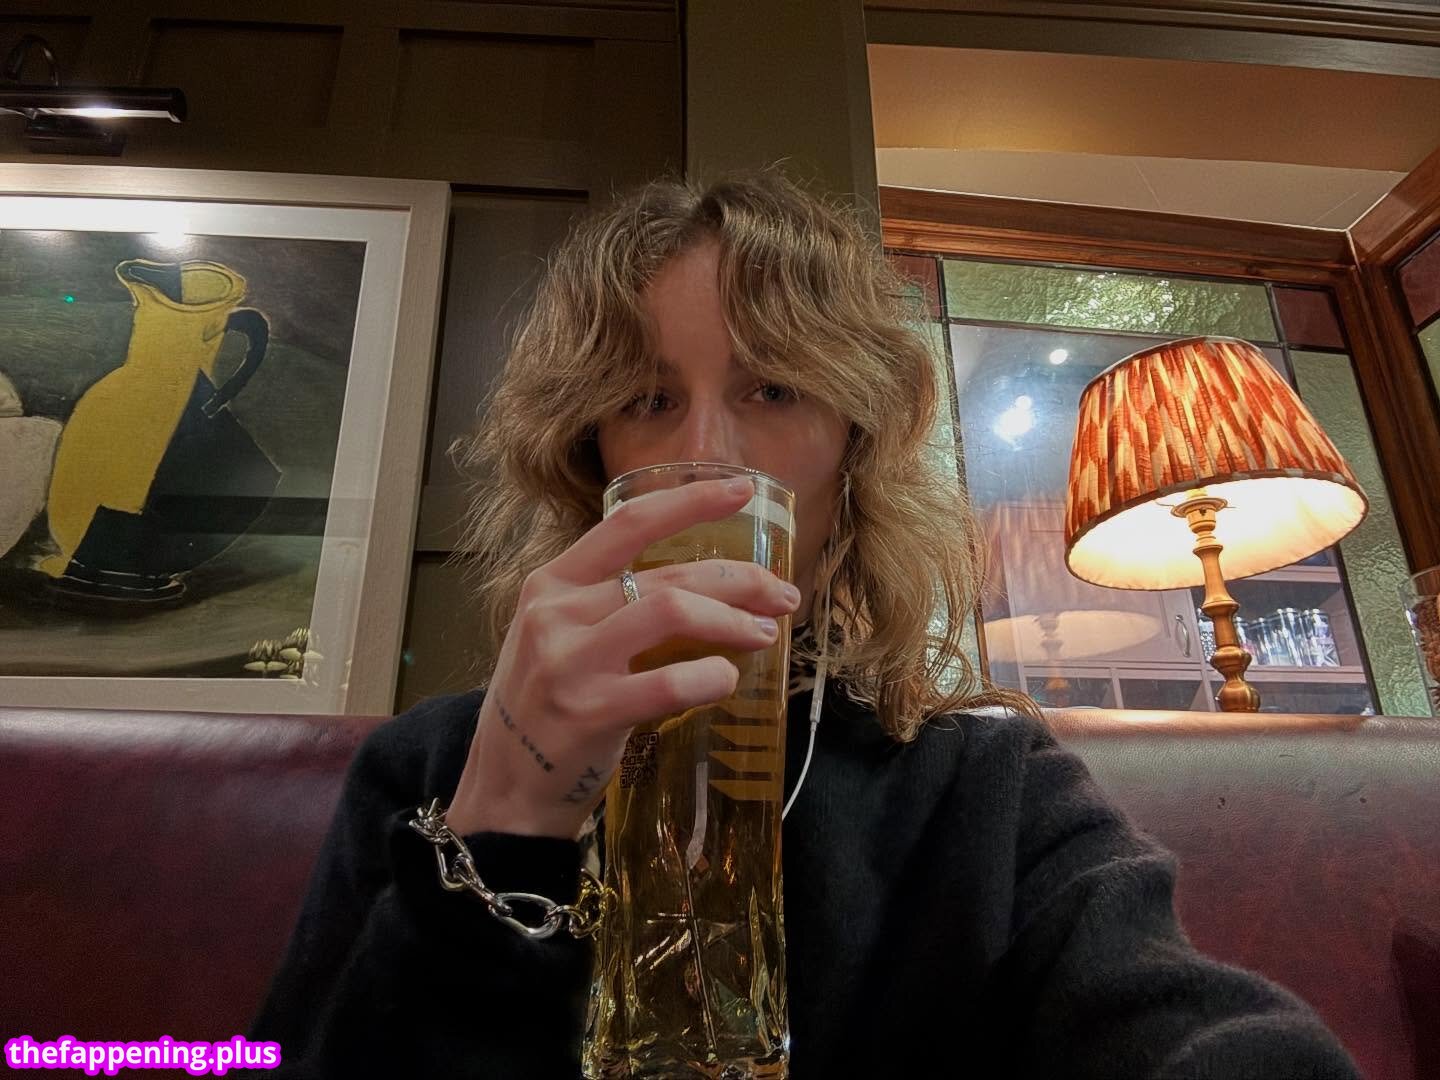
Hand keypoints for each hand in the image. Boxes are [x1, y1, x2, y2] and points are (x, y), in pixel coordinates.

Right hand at [446, 476, 801, 839]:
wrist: (505, 790)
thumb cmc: (546, 709)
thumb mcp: (560, 639)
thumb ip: (610, 606)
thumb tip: (705, 587)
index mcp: (552, 584)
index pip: (629, 523)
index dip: (692, 501)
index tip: (744, 490)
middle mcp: (556, 613)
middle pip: (669, 575)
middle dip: (741, 580)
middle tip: (782, 596)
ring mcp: (569, 662)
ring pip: (673, 613)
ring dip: (734, 621)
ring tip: (764, 634)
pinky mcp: (589, 712)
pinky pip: (669, 682)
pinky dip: (711, 677)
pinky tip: (726, 680)